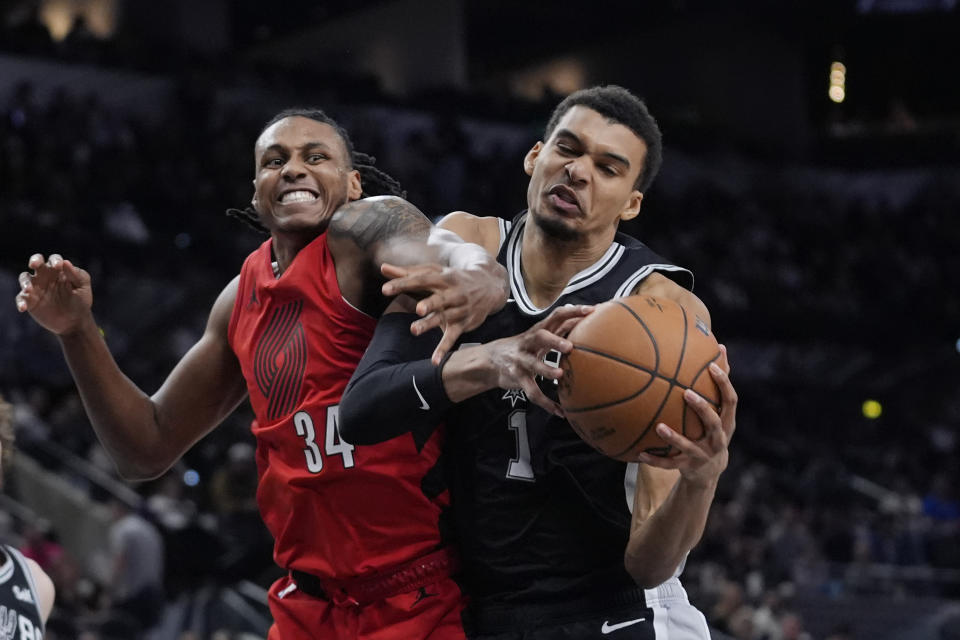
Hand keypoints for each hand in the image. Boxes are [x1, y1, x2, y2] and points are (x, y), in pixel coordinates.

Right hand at [15, 253, 93, 335]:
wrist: (75, 322)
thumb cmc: (80, 302)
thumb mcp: (83, 288)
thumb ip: (77, 275)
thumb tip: (66, 262)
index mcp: (58, 271)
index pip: (54, 260)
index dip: (55, 260)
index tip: (58, 266)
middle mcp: (45, 277)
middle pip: (36, 262)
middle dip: (35, 260)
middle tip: (34, 264)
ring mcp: (36, 288)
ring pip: (24, 278)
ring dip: (25, 282)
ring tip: (29, 290)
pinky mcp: (29, 301)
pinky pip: (21, 298)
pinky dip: (20, 302)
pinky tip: (23, 308)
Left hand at [381, 262, 508, 363]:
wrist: (489, 286)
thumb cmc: (453, 279)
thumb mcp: (434, 272)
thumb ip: (407, 273)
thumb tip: (383, 268)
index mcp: (443, 278)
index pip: (421, 280)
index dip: (404, 284)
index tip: (385, 289)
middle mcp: (452, 293)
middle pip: (439, 299)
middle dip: (430, 303)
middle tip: (418, 309)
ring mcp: (459, 309)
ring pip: (444, 318)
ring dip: (430, 324)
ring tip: (414, 330)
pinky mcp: (463, 324)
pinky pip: (452, 337)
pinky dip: (443, 349)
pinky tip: (434, 362)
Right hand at [480, 305, 592, 414]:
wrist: (491, 360)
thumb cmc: (524, 346)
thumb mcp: (540, 336)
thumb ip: (560, 329)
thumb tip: (587, 322)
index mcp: (539, 330)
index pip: (556, 315)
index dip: (573, 311)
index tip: (591, 310)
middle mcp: (529, 342)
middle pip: (540, 336)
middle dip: (555, 341)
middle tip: (569, 347)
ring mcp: (521, 359)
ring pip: (533, 364)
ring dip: (546, 370)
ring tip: (559, 376)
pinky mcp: (517, 377)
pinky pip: (532, 391)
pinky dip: (546, 403)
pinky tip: (559, 411)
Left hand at [636, 345, 736, 487]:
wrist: (709, 471)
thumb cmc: (712, 430)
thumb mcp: (720, 412)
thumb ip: (718, 384)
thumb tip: (720, 347)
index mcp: (726, 423)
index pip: (730, 401)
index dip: (724, 384)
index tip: (712, 367)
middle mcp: (717, 440)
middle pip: (713, 423)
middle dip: (701, 408)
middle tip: (686, 392)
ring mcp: (703, 455)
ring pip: (688, 447)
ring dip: (674, 437)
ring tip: (658, 426)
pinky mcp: (688, 467)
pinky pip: (669, 465)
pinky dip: (655, 461)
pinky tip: (640, 454)